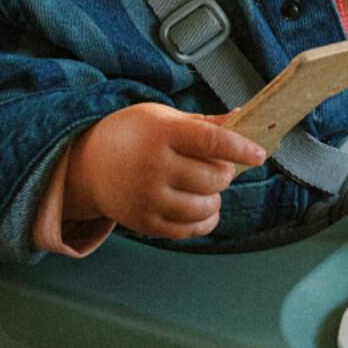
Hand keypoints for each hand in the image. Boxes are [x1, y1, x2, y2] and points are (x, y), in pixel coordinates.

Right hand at [64, 101, 265, 239]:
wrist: (88, 164)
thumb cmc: (132, 135)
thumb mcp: (163, 118)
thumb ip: (204, 123)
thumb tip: (242, 117)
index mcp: (161, 133)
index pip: (212, 141)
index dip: (240, 149)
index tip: (259, 155)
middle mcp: (153, 166)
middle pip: (213, 177)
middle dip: (225, 173)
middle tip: (217, 166)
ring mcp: (148, 198)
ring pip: (205, 207)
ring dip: (215, 198)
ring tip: (207, 187)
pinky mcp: (146, 223)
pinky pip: (190, 229)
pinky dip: (206, 220)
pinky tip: (202, 207)